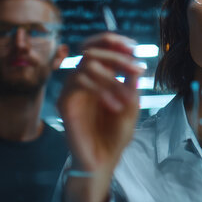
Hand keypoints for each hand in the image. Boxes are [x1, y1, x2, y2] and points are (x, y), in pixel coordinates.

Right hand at [58, 33, 143, 174]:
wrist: (103, 160)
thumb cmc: (116, 133)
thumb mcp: (132, 105)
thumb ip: (131, 82)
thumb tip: (134, 60)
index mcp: (99, 77)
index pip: (100, 47)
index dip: (114, 41)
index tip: (134, 47)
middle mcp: (84, 80)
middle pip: (92, 50)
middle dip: (117, 56)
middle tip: (136, 68)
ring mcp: (73, 90)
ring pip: (86, 64)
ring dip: (112, 78)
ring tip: (127, 97)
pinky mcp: (65, 102)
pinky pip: (78, 81)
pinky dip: (101, 89)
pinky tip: (115, 106)